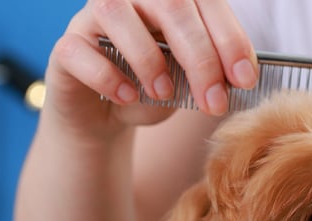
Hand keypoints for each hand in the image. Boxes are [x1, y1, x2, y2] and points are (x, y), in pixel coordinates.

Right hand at [45, 0, 258, 139]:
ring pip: (116, 12)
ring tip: (164, 94)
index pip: (204, 2)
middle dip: (199, 56)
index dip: (229, 38)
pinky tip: (126, 97)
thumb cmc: (153, 91)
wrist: (106, 117)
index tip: (245, 79)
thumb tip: (236, 78)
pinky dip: (107, 76)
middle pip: (168, 4)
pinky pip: (78, 50)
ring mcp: (92, 18)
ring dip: (149, 58)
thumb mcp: (189, 83)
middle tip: (214, 100)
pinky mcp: (65, 47)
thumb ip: (209, 73)